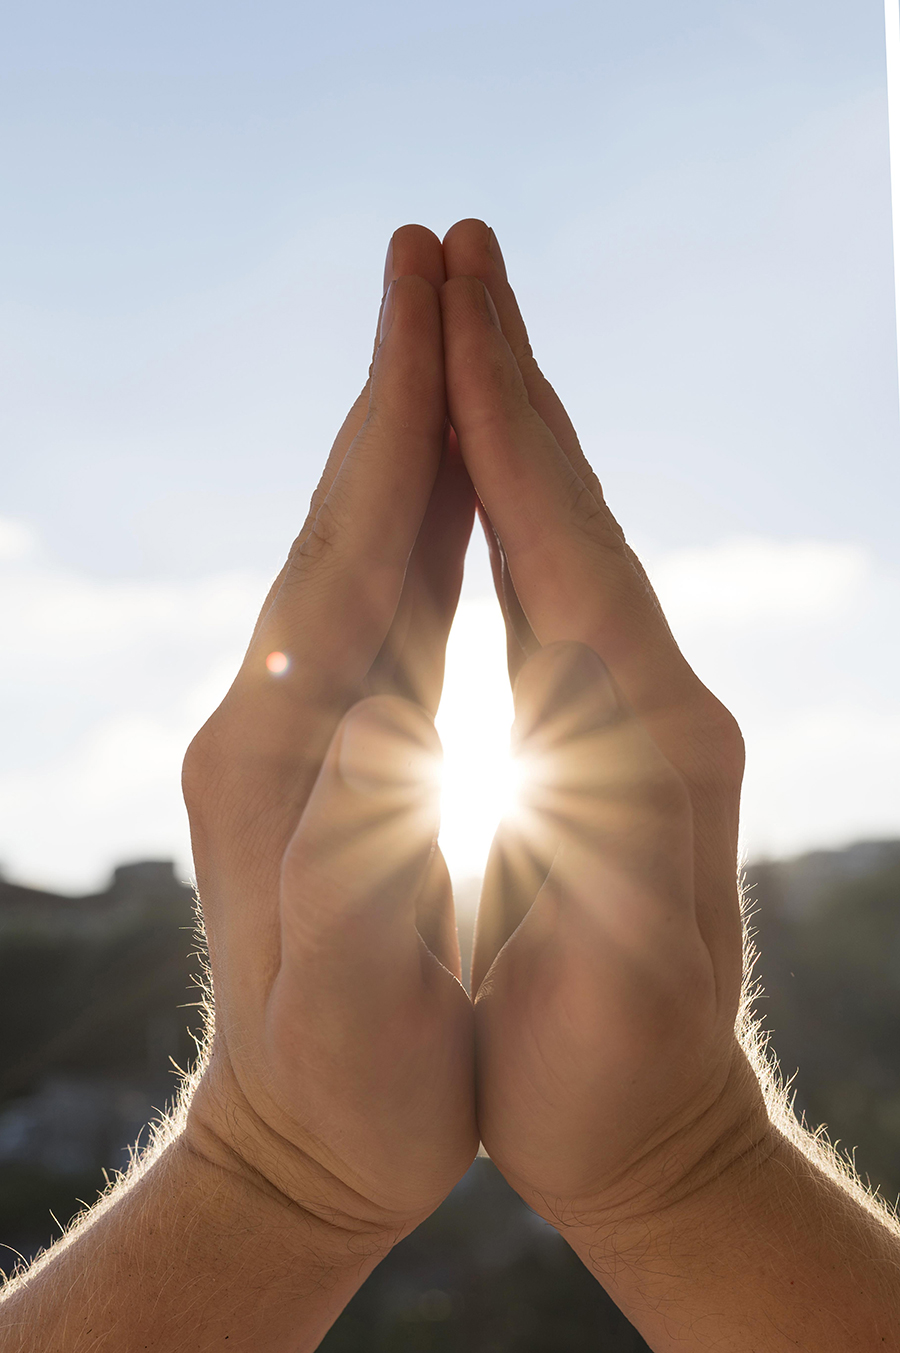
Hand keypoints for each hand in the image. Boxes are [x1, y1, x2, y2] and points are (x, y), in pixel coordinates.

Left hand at [180, 226, 476, 1250]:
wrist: (296, 1146)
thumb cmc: (351, 1095)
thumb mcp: (357, 1008)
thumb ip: (362, 870)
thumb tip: (388, 740)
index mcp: (285, 756)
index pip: (352, 555)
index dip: (400, 425)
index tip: (435, 302)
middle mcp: (272, 714)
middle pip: (343, 518)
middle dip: (394, 385)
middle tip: (432, 256)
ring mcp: (288, 724)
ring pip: (356, 549)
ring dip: (401, 438)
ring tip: (439, 335)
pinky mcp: (315, 747)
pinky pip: (372, 605)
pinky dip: (411, 523)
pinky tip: (442, 486)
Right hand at [440, 220, 768, 1232]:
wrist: (663, 1132)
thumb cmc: (604, 1079)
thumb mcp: (606, 984)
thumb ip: (585, 861)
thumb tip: (530, 754)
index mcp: (643, 733)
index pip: (564, 541)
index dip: (505, 418)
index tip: (453, 300)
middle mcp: (658, 693)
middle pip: (572, 504)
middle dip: (509, 374)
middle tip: (458, 250)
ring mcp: (646, 706)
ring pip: (569, 531)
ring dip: (515, 422)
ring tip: (464, 325)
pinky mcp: (624, 730)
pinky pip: (562, 589)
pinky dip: (520, 507)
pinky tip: (486, 472)